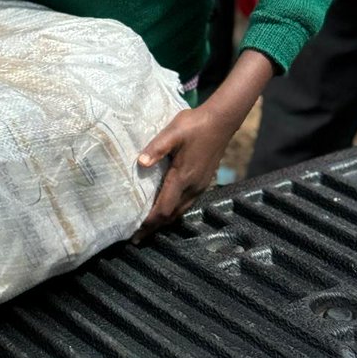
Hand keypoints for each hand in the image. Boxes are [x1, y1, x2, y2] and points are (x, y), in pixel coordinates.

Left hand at [135, 105, 233, 236]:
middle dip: (154, 226)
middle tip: (137, 236)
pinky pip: (186, 202)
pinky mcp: (203, 180)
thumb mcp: (172, 133)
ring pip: (180, 210)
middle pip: (171, 215)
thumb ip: (156, 148)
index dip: (149, 223)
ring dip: (164, 219)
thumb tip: (140, 163)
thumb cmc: (194, 125)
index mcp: (182, 178)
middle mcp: (192, 187)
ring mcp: (200, 185)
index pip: (163, 209)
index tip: (135, 233)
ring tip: (148, 225)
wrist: (221, 121)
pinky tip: (166, 205)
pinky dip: (173, 210)